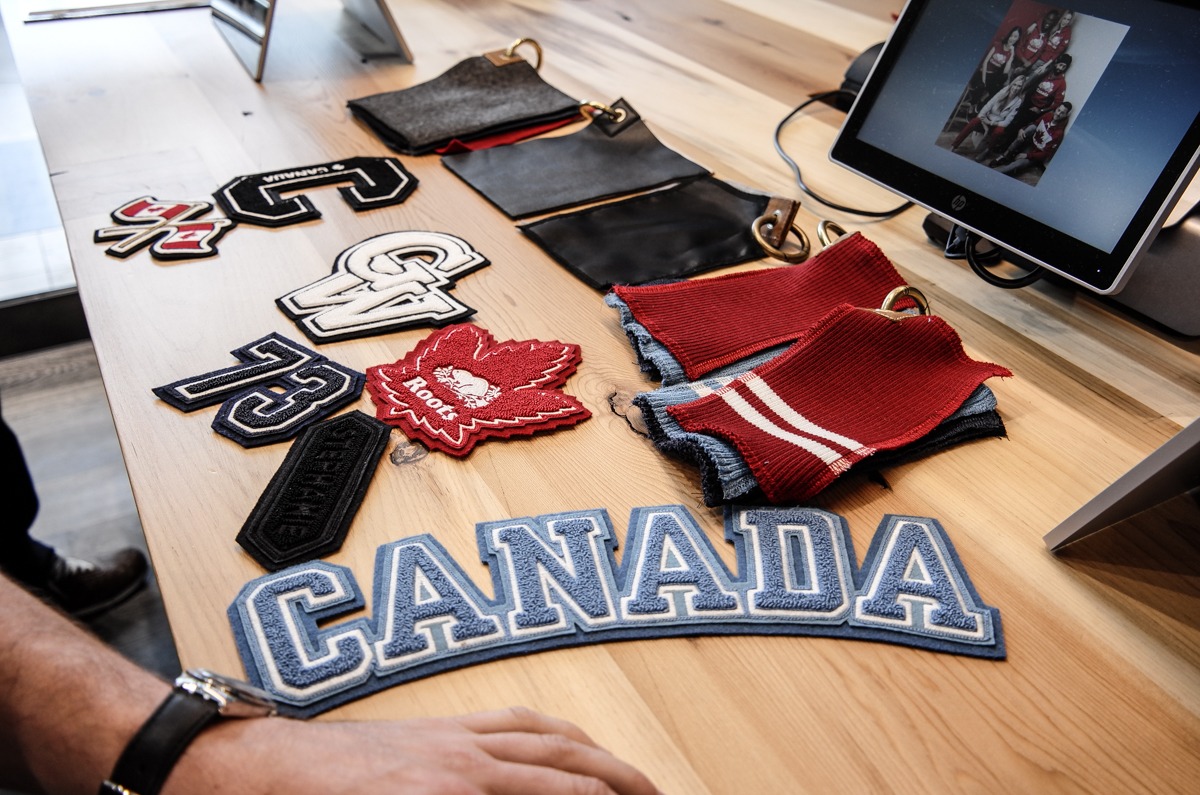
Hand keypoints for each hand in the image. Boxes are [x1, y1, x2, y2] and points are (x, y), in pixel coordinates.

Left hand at [169, 705, 662, 794]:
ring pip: (549, 738)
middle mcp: (466, 762)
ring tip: (632, 774)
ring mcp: (456, 737)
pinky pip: (513, 720)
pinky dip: (554, 729)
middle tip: (655, 794)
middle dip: (621, 783)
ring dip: (600, 755)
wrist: (264, 774)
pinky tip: (568, 736)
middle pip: (568, 767)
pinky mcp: (440, 727)